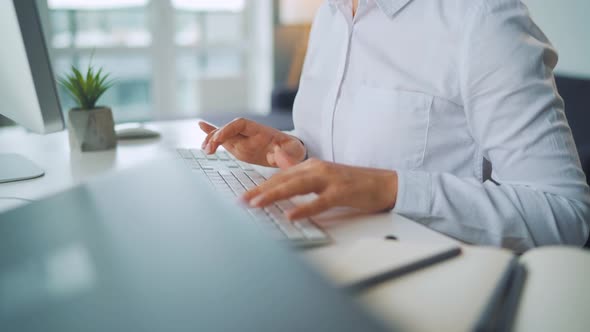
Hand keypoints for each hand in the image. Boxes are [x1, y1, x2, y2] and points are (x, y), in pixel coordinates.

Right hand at [199, 118, 305, 166]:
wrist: (290, 152)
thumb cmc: (293, 150)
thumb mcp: (293, 151)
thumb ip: (286, 153)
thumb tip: (278, 153)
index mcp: (260, 130)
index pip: (241, 124)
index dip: (229, 129)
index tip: (220, 138)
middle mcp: (249, 133)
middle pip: (228, 129)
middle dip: (216, 136)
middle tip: (209, 149)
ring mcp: (242, 139)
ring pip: (223, 135)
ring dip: (212, 139)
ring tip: (205, 149)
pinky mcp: (238, 145)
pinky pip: (223, 138)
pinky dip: (211, 133)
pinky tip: (200, 126)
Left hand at [242, 147, 397, 219]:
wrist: (384, 183)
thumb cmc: (354, 185)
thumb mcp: (325, 181)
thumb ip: (304, 183)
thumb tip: (283, 192)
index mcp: (312, 166)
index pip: (280, 176)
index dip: (261, 186)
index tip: (244, 196)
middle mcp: (317, 169)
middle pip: (283, 179)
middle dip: (260, 190)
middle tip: (241, 201)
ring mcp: (330, 180)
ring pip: (296, 186)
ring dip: (274, 195)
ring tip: (257, 204)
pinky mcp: (342, 192)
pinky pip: (320, 201)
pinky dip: (305, 208)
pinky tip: (292, 216)